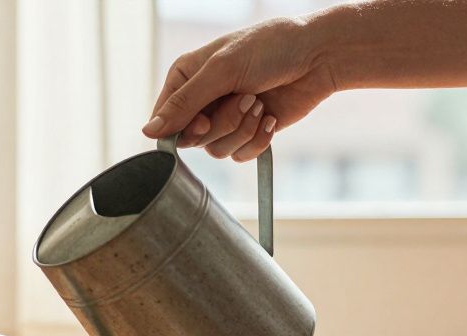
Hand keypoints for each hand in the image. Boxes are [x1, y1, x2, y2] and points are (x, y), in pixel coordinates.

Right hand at [143, 16, 338, 160]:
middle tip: (245, 98)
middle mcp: (201, 100)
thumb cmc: (271, 48)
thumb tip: (147, 132)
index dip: (182, 128)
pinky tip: (269, 116)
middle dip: (222, 123)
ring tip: (259, 103)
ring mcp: (224, 118)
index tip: (204, 120)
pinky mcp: (247, 132)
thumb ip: (183, 103)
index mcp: (185, 78)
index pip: (163, 120)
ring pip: (216, 151)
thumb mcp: (221, 70)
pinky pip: (239, 155)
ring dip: (242, 129)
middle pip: (191, 139)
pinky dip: (257, 140)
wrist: (319, 56)